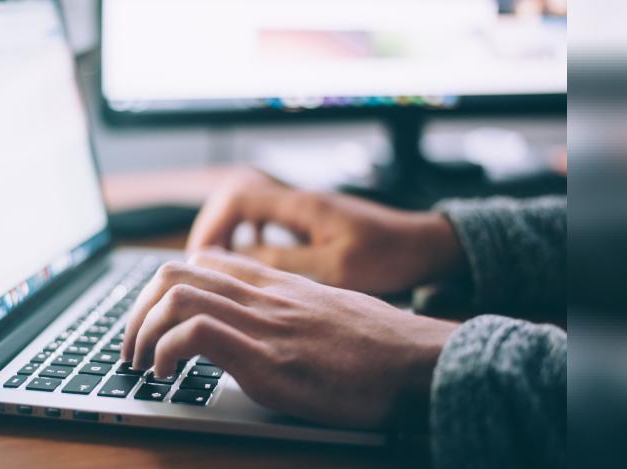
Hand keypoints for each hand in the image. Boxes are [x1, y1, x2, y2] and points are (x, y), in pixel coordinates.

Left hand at [122, 248, 458, 428]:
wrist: (422, 362)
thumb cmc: (382, 345)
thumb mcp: (330, 312)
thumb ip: (291, 310)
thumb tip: (268, 328)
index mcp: (277, 284)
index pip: (204, 261)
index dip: (165, 288)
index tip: (155, 320)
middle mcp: (264, 295)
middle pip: (175, 272)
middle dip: (138, 310)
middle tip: (132, 346)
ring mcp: (264, 323)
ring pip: (176, 295)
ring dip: (141, 331)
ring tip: (141, 363)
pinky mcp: (268, 359)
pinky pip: (196, 334)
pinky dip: (166, 351)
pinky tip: (167, 375)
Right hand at [187, 171, 465, 293]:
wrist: (426, 246)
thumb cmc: (389, 256)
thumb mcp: (334, 268)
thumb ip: (284, 263)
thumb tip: (235, 261)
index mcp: (301, 205)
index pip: (237, 198)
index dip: (211, 225)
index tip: (200, 258)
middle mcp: (299, 200)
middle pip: (235, 199)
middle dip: (213, 229)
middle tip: (201, 265)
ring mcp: (305, 210)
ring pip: (250, 210)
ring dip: (230, 234)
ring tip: (219, 266)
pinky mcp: (313, 222)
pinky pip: (268, 222)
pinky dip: (251, 238)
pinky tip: (254, 262)